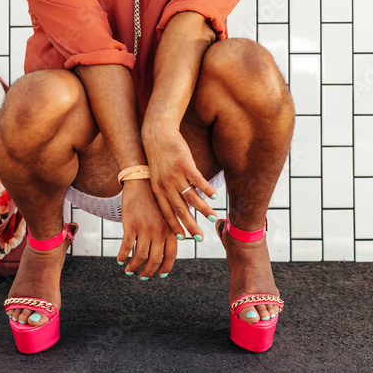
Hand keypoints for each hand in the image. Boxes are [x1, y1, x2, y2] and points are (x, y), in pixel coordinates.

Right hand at [117, 179, 179, 277]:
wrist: (142, 181)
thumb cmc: (154, 198)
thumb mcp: (166, 213)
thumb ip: (169, 229)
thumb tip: (171, 245)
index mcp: (170, 229)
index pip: (170, 255)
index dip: (166, 268)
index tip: (161, 275)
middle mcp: (159, 231)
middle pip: (155, 259)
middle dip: (148, 271)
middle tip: (143, 277)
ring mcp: (145, 229)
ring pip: (140, 256)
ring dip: (134, 267)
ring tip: (129, 271)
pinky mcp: (131, 225)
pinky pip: (126, 247)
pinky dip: (122, 256)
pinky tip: (119, 260)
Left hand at [143, 126, 218, 240]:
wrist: (158, 134)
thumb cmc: (159, 156)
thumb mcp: (157, 176)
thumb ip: (166, 191)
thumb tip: (177, 205)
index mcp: (158, 190)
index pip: (167, 213)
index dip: (175, 226)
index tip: (183, 238)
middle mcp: (166, 185)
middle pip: (180, 210)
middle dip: (191, 226)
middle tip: (200, 238)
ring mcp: (176, 175)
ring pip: (192, 198)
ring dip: (204, 210)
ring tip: (213, 218)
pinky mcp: (186, 164)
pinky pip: (199, 181)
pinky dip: (208, 190)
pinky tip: (215, 197)